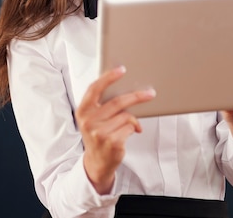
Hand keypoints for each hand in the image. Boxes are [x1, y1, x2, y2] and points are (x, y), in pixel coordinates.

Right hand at [74, 66, 155, 193]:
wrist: (96, 162)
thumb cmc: (97, 135)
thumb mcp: (92, 119)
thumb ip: (101, 104)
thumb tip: (124, 89)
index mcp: (82, 111)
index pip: (94, 89)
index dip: (108, 77)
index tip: (121, 70)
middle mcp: (89, 121)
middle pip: (117, 102)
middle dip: (136, 96)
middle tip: (149, 94)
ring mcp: (100, 132)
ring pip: (126, 116)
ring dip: (132, 119)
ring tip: (131, 124)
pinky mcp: (112, 142)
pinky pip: (130, 127)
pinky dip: (134, 128)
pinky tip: (130, 132)